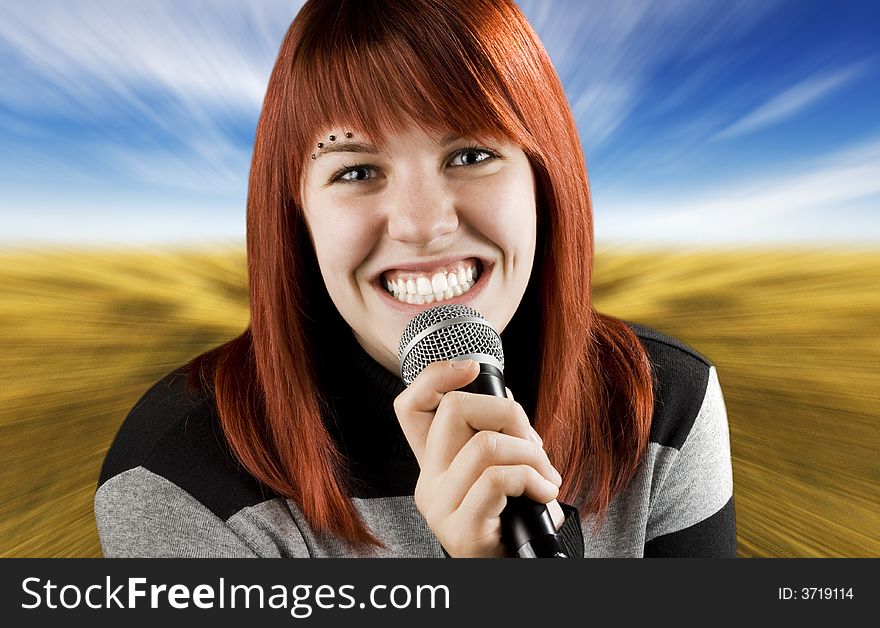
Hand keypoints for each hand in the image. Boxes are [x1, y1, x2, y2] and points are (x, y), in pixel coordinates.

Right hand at [393, 359, 562, 556]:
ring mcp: (439, 506)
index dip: (436, 376)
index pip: (410, 407)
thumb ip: (494, 441)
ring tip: (546, 477)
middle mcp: (427, 481)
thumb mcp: (498, 477)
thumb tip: (509, 402)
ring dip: (530, 454)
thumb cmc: (511, 525)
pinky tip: (546, 494)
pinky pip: (499, 478)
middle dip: (508, 413)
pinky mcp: (460, 528)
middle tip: (533, 445)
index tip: (471, 367)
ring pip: (485, 443)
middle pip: (454, 409)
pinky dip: (533, 479)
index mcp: (434, 464)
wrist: (511, 574)